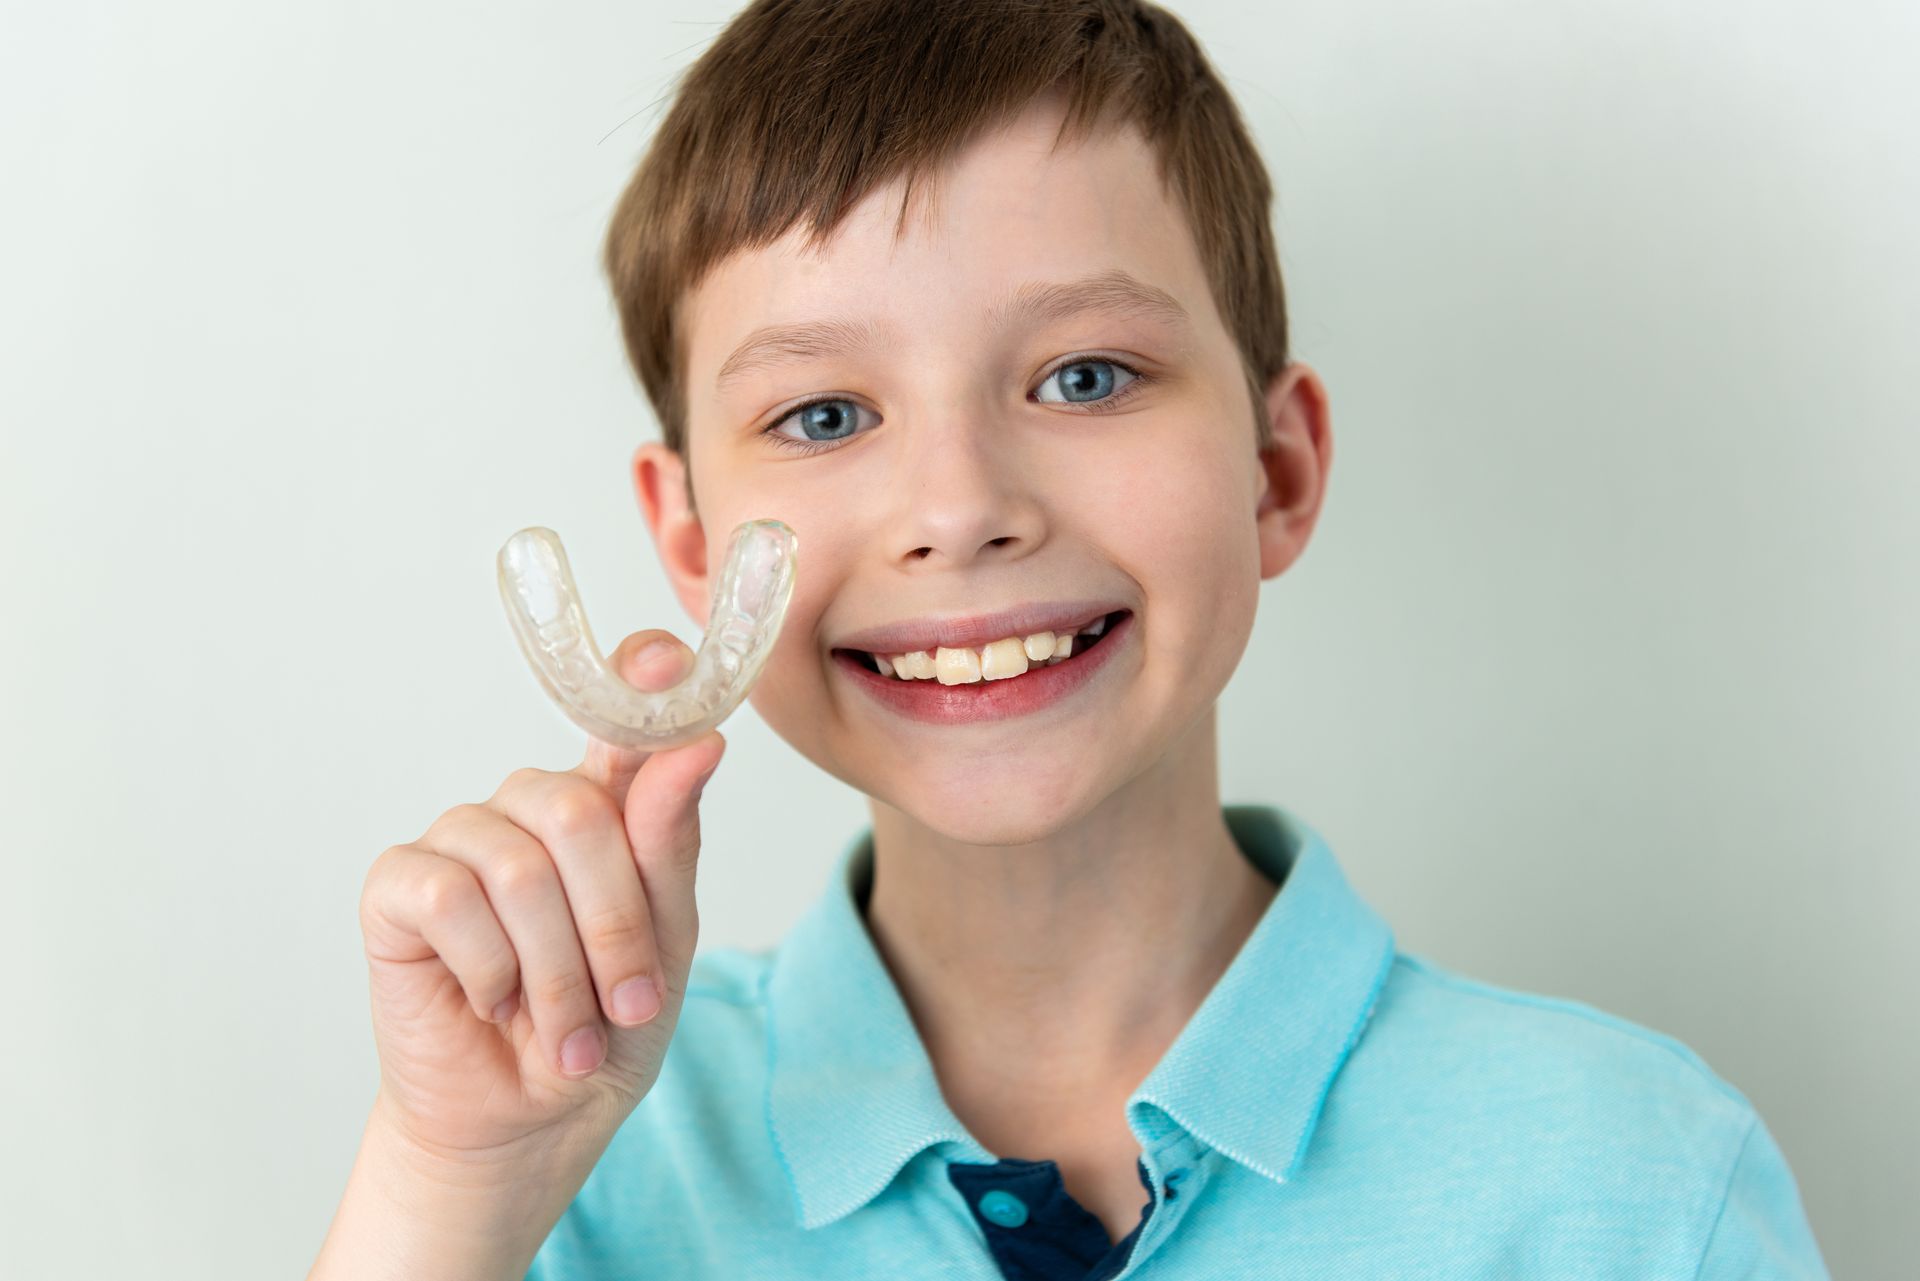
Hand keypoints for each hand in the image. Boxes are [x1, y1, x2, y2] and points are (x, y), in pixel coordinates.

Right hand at [357, 630, 723, 1174]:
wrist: (531, 1121)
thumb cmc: (604, 1026)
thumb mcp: (667, 940)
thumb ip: (670, 840)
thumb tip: (698, 740)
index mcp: (605, 804)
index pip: (619, 714)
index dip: (638, 678)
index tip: (664, 661)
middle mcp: (529, 805)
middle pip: (578, 812)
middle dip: (613, 925)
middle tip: (628, 1003)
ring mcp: (460, 838)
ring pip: (519, 867)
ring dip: (557, 973)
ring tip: (566, 1033)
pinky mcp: (398, 886)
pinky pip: (451, 897)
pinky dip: (489, 968)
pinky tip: (492, 1003)